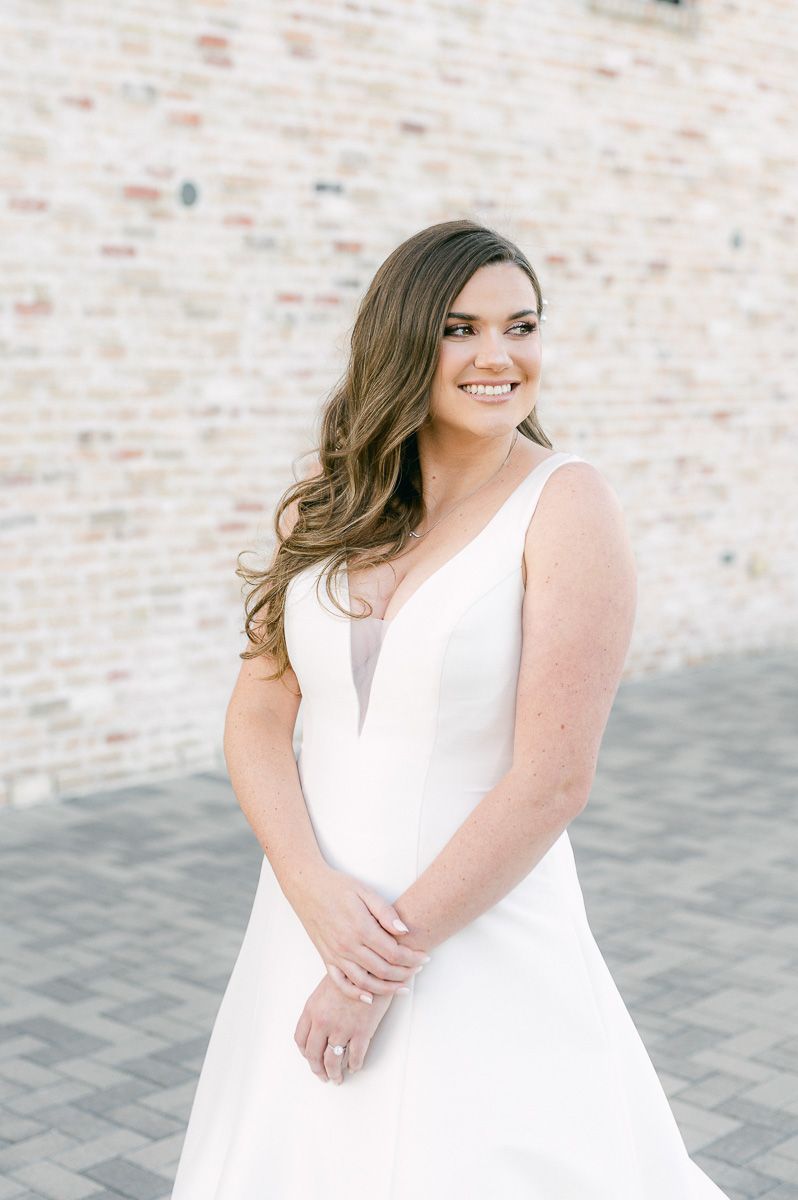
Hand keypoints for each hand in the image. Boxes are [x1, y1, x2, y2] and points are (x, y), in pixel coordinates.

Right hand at [286, 863, 429, 1001]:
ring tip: (403, 987)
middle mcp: (348, 945)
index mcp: (361, 928)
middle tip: (419, 970)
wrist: (307, 887)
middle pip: (383, 970)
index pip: (394, 952)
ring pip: (365, 982)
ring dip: (387, 988)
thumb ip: (385, 912)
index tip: (424, 957)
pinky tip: (370, 998)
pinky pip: (341, 983)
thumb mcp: (365, 891)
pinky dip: (356, 994)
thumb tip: (404, 930)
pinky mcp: (326, 958)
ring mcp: (336, 955)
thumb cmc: (338, 886)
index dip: (412, 958)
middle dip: (405, 973)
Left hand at [294, 973, 393, 1084]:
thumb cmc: (350, 973)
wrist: (371, 968)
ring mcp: (342, 1028)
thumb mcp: (326, 986)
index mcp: (312, 1009)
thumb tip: (319, 1025)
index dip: (305, 1052)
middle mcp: (323, 1022)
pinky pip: (355, 1057)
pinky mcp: (361, 1032)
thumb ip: (319, 1006)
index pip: (300, 1039)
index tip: (310, 1057)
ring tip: (338, 1078)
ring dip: (334, 1073)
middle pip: (313, 1055)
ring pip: (333, 1061)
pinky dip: (354, 1065)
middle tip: (322, 1075)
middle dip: (317, 1069)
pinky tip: (354, 1067)